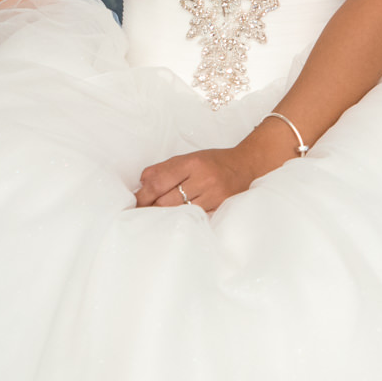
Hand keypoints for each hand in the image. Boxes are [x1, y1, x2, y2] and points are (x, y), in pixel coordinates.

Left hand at [135, 118, 304, 211]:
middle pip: (166, 200)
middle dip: (150, 208)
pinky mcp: (220, 209)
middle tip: (139, 214)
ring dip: (164, 217)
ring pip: (179, 212)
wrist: (247, 166)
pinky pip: (195, 218)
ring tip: (153, 220)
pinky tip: (174, 222)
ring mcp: (214, 196)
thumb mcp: (188, 158)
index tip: (134, 202)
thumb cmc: (214, 162)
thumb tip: (141, 183)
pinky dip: (182, 220)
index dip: (143, 195)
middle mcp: (203, 179)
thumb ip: (164, 169)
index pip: (159, 182)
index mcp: (192, 163)